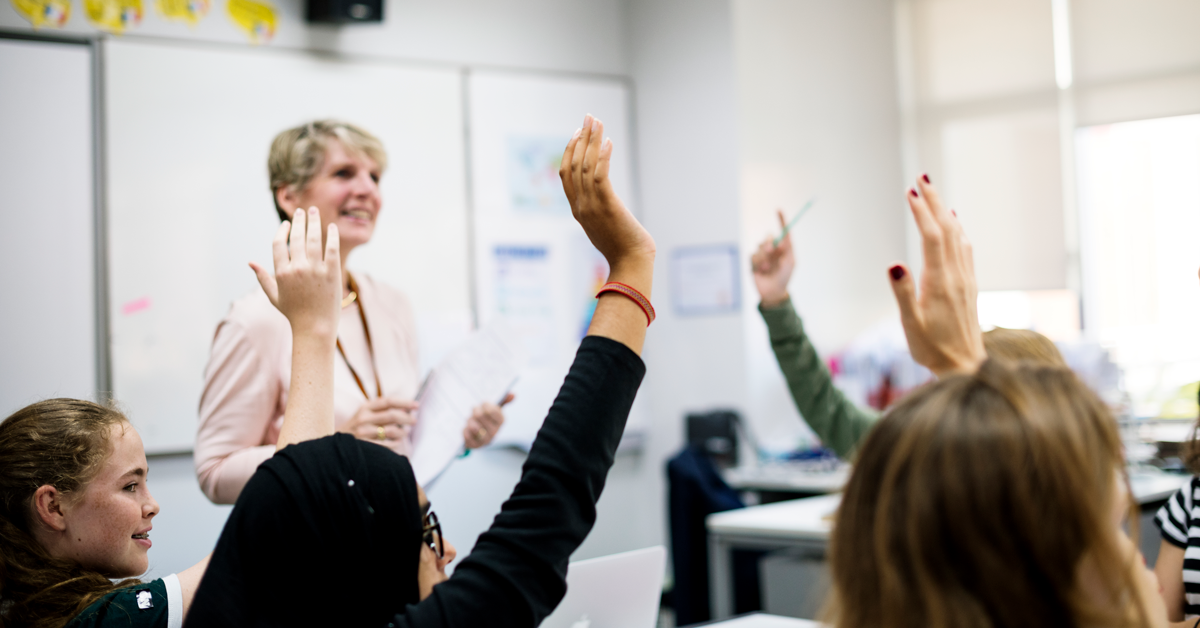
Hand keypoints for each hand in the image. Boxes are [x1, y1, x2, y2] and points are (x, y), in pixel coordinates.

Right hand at [250, 206, 340, 339]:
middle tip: (302, 210)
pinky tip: (332, 227)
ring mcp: (315, 270)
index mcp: (281, 273)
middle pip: (297, 237)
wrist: (315, 327)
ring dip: (314, 222)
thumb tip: (250, 262)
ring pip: (314, 239)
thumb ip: (263, 278)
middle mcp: (297, 269)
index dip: (282, 231)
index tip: (287, 224)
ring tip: (314, 211)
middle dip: (299, 220)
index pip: (278, 243)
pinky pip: (332, 249)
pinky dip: (332, 236)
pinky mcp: (332, 273)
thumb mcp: (274, 296)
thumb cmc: (294, 313)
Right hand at [337, 396, 418, 442]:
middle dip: (407, 418)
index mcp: (365, 407)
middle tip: (414, 420)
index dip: (404, 402)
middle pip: (392, 415)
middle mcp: (363, 418)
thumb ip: (382, 410)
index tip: (416, 405)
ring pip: (392, 430)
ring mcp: (363, 432)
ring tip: (405, 432)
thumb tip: (406, 409)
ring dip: (403, 432)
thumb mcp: (364, 414)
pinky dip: (396, 442)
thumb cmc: (356, 428)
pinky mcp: (365, 445)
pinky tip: (397, 441)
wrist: (336, 444)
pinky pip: (387, 444)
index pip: (389, 401)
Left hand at [463, 393, 512, 448]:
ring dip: (469, 420)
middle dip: (475, 411)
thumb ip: (503, 400)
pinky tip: (467, 428)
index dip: (485, 405)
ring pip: (473, 426)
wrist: (479, 435)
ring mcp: (485, 440)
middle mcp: (495, 431)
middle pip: (479, 415)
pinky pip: (467, 434)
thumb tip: (513, 394)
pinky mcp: (475, 445)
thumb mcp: (495, 409)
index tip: (483, 404)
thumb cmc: (487, 418)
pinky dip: (465, 429)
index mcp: (501, 420)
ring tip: (471, 420)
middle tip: (475, 411)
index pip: (492, 410)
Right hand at [560, 114, 655, 277]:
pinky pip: (600, 176)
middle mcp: (580, 206)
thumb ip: (600, 210)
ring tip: (597, 122)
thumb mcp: (605, 226)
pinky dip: (602, 156)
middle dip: (580, 138)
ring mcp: (591, 206)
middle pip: (574, 165)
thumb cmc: (624, 248)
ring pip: (585, 166)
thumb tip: (605, 199)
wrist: (631, 263)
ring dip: (591, 141)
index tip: (578, 133)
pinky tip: (608, 142)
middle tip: (588, 117)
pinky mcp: (607, 206)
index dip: (569, 151)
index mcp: (577, 210)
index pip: (566, 175)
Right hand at [751, 209, 794, 307]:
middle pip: (768, 238)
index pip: (782, 231)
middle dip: (769, 244)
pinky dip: (757, 263)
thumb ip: (788, 248)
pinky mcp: (753, 261)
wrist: (773, 292)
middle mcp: (773, 249)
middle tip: (772, 251)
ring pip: (759, 247)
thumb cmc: (785, 277)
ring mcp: (763, 255)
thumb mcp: (790, 262)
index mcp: (783, 248)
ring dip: (764, 258)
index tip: (778, 210)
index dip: (781, 220)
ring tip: (768, 269)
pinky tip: (761, 271)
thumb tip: (784, 236)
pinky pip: (752, 256)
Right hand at [887, 176, 984, 376]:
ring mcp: (965, 279)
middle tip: (922, 178)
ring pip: (957, 236)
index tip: (911, 191)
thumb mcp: (910, 324)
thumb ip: (902, 292)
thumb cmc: (932, 348)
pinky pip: (965, 249)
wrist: (965, 367)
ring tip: (933, 192)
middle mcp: (956, 276)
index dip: (922, 212)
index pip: (932, 237)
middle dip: (934, 202)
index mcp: (940, 282)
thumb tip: (893, 263)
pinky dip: (957, 230)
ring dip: (945, 211)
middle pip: (947, 229)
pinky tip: (954, 223)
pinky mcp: (968, 286)